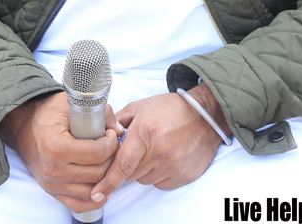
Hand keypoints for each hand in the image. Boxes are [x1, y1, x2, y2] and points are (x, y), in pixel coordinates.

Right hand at [0, 91, 119, 214]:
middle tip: (112, 147)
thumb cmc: (45, 113)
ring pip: (93, 191)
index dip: (111, 143)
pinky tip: (101, 186)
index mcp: (57, 147)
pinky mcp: (52, 191)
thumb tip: (118, 130)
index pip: (98, 154)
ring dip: (106, 178)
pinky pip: (78, 204)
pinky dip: (93, 199)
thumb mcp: (70, 104)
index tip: (110, 134)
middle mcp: (53, 170)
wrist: (22, 125)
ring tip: (107, 162)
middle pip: (98, 174)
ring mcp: (52, 184)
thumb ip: (98, 111)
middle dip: (112, 159)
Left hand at [90, 87, 226, 199]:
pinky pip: (160, 184)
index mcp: (145, 133)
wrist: (204, 116)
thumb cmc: (172, 109)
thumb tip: (103, 135)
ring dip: (143, 169)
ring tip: (154, 149)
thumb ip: (118, 121)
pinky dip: (158, 174)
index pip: (122, 164)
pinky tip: (165, 158)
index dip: (108, 182)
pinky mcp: (184, 176)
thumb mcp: (140, 107)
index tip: (97, 194)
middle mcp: (160, 152)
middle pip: (131, 174)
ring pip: (144, 180)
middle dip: (128, 164)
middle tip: (137, 149)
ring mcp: (173, 166)